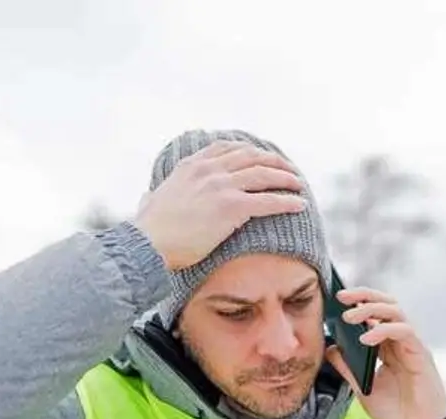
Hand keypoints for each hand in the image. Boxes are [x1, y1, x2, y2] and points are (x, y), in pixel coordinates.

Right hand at [132, 140, 307, 270]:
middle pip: (251, 156)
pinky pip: (268, 201)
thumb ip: (153, 196)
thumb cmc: (148, 231)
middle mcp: (208, 170)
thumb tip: (146, 198)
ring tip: (298, 185)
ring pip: (264, 174)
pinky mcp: (231, 207)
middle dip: (274, 161)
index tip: (262, 156)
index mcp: (191, 166)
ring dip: (285, 178)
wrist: (148, 243)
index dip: (249, 150)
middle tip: (288, 169)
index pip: (226, 148)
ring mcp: (220, 186)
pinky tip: (299, 205)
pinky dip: (287, 202)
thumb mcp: (150, 202)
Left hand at [324, 288, 445, 418]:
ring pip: (396, 311)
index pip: (375, 313)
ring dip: (372, 309)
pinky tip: (366, 338)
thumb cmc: (396, 412)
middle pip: (387, 304)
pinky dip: (384, 330)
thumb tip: (330, 348)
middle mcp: (401, 341)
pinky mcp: (421, 354)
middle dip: (364, 296)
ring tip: (350, 317)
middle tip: (342, 297)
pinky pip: (404, 331)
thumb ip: (348, 368)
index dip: (358, 302)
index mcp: (388, 346)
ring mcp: (412, 345)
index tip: (336, 300)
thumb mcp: (362, 388)